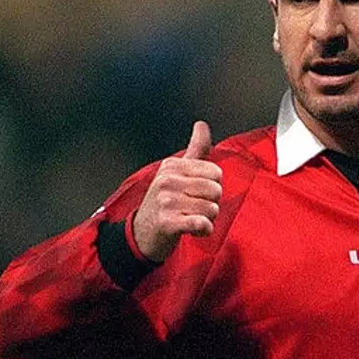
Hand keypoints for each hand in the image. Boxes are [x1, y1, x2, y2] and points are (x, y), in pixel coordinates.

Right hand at [130, 121, 222, 262]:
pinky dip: (204, 230)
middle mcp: (167, 180)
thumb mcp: (177, 173)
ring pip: (212, 209)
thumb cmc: (165, 202)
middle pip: (216, 190)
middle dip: (211, 204)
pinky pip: (201, 223)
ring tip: (191, 219)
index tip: (196, 194)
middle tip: (194, 209)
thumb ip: (195, 150)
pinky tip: (196, 231)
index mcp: (172, 166)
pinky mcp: (167, 222)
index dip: (212, 187)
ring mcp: (166, 201)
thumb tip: (202, 124)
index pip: (216, 172)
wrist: (142, 234)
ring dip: (208, 219)